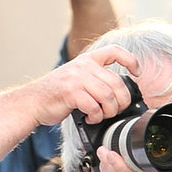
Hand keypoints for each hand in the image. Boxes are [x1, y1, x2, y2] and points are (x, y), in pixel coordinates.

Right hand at [26, 44, 140, 128]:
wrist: (34, 101)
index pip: (114, 51)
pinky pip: (95, 107)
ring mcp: (77, 78)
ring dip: (109, 112)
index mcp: (88, 60)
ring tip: (101, 116)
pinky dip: (96, 117)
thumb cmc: (58, 94)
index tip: (137, 72)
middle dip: (121, 102)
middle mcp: (84, 66)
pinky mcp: (71, 92)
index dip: (130, 60)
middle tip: (114, 111)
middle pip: (117, 83)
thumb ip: (96, 80)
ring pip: (108, 96)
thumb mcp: (77, 78)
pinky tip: (90, 119)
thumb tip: (119, 95)